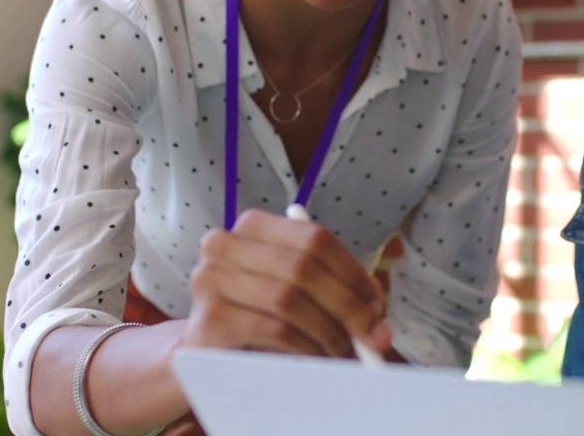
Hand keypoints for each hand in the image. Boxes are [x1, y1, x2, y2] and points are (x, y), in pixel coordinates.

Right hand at [182, 208, 392, 357]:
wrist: (207, 351)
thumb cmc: (259, 315)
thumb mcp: (298, 292)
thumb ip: (334, 289)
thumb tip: (374, 308)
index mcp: (254, 226)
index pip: (315, 238)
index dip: (352, 272)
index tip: (376, 304)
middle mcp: (226, 243)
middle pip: (304, 267)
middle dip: (347, 305)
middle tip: (373, 337)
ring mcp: (211, 278)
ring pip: (289, 299)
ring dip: (327, 330)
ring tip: (343, 352)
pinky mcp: (209, 317)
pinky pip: (272, 329)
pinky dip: (304, 346)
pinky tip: (316, 357)